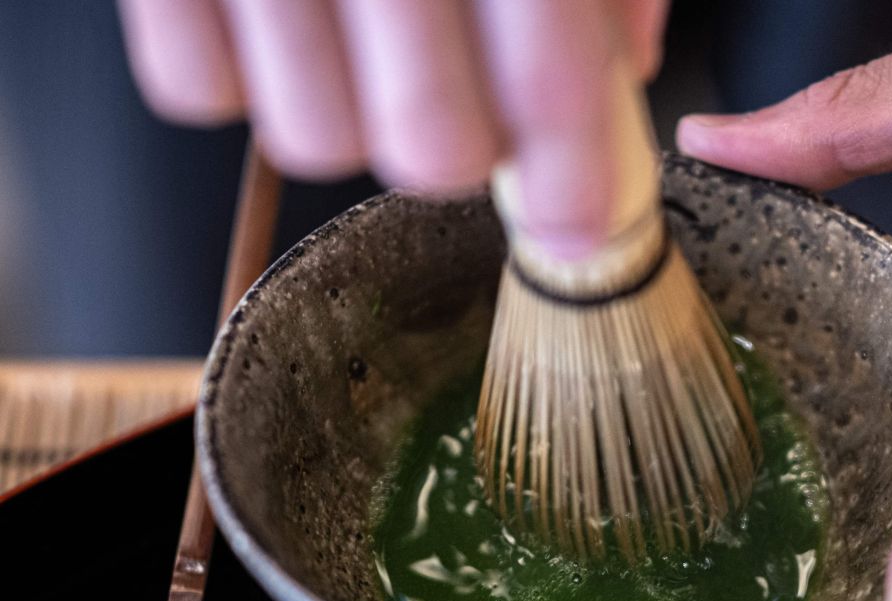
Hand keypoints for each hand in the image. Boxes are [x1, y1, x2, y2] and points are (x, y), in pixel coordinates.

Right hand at [118, 0, 667, 256]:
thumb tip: (630, 60)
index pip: (550, 87)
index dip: (575, 184)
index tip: (582, 224)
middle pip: (428, 151)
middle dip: (464, 143)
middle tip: (468, 91)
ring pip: (312, 139)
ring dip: (356, 114)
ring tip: (369, 36)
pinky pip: (196, 88)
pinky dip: (247, 73)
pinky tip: (286, 15)